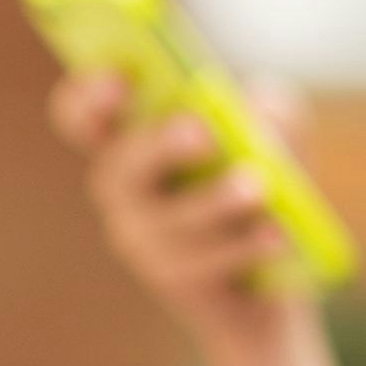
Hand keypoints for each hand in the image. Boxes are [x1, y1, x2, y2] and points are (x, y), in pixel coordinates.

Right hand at [47, 68, 309, 347]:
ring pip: (169, 224)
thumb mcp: (279, 134)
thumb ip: (272, 110)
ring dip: (212, 202)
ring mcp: (147, 244)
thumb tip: (258, 107)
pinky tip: (278, 234)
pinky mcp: (181, 285)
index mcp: (134, 145)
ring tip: (255, 185)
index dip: (88, 99)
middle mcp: (128, 195)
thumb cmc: (269, 179)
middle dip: (157, 148)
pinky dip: (246, 247)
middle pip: (118, 171)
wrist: (281, 269)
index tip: (117, 79)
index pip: (84, 120)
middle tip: (200, 130)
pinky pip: (207, 267)